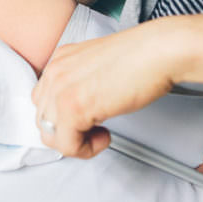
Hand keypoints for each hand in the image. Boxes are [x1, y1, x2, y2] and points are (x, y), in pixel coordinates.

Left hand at [31, 22, 177, 158]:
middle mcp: (55, 72)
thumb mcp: (99, 67)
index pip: (43, 100)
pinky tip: (105, 136)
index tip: (85, 120)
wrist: (159, 51)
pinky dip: (86, 149)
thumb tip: (80, 109)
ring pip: (50, 135)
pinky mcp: (73, 107)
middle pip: (43, 119)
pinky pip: (66, 145)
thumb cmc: (141, 57)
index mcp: (60, 59)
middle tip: (94, 130)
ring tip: (100, 133)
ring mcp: (61, 89)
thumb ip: (81, 83)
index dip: (64, 117)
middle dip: (68, 131)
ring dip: (76, 142)